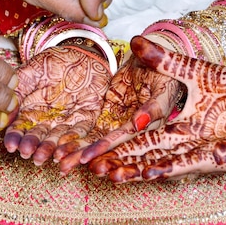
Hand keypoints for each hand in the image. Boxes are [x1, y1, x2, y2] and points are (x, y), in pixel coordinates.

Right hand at [3, 45, 110, 164]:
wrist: (82, 53)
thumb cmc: (54, 61)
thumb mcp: (32, 71)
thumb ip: (19, 88)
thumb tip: (5, 107)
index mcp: (32, 110)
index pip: (21, 127)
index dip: (15, 137)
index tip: (11, 146)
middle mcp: (48, 119)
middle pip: (39, 136)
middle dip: (33, 146)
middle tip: (27, 154)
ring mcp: (67, 120)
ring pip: (58, 138)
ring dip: (50, 149)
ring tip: (43, 157)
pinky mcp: (87, 118)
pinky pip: (81, 132)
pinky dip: (74, 142)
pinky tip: (65, 151)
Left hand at [54, 44, 182, 173]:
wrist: (151, 59)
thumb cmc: (164, 67)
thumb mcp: (164, 84)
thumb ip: (154, 104)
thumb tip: (139, 123)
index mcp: (155, 125)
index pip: (128, 138)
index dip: (108, 148)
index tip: (88, 158)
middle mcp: (139, 131)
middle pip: (112, 147)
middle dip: (89, 157)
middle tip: (67, 165)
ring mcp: (124, 125)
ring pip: (102, 142)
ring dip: (82, 152)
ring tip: (60, 162)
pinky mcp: (113, 117)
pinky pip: (96, 131)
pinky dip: (81, 139)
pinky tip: (63, 148)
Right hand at [87, 36, 225, 182]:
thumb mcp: (198, 72)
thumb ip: (166, 61)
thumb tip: (134, 40)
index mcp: (178, 124)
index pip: (138, 135)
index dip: (112, 142)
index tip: (85, 150)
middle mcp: (185, 141)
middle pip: (142, 152)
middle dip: (114, 161)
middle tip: (85, 168)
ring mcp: (200, 150)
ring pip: (159, 161)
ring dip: (133, 168)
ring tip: (107, 174)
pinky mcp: (218, 156)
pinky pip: (188, 162)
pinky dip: (166, 167)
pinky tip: (146, 172)